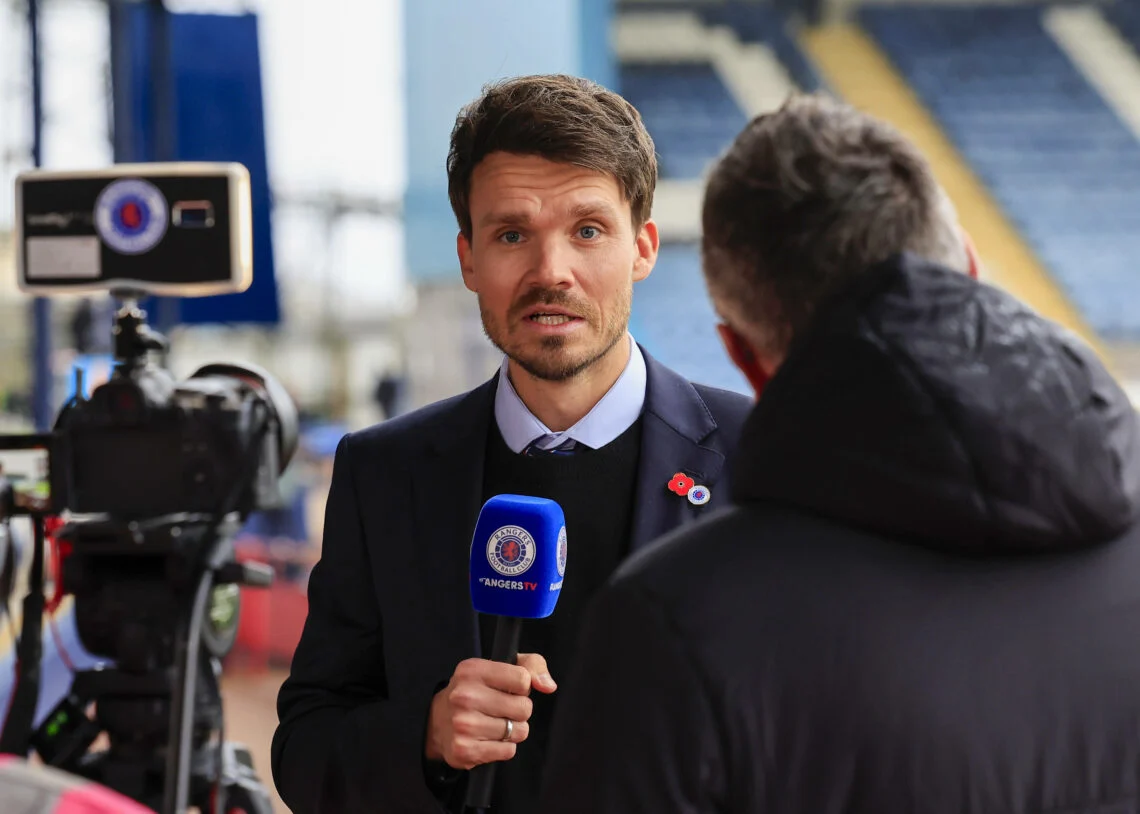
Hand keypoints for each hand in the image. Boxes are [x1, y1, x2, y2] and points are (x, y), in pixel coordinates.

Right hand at [425, 652, 556, 769]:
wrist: (438, 720)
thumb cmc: (477, 690)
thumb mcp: (500, 667)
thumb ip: (532, 666)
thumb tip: (548, 686)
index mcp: (472, 670)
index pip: (523, 679)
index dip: (523, 687)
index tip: (509, 689)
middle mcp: (464, 696)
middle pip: (524, 708)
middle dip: (519, 710)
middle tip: (502, 708)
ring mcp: (463, 724)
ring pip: (519, 731)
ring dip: (512, 730)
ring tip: (494, 723)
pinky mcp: (465, 750)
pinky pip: (508, 751)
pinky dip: (503, 747)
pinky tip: (488, 738)